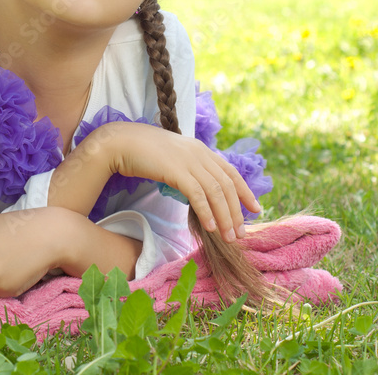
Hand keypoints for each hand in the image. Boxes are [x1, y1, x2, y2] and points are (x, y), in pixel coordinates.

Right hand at [96, 122, 259, 243]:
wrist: (122, 142)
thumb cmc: (144, 153)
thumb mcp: (174, 158)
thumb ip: (190, 169)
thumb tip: (199, 191)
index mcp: (201, 150)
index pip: (230, 172)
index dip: (245, 191)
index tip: (255, 208)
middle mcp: (200, 153)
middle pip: (227, 186)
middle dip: (236, 211)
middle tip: (241, 233)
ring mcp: (189, 161)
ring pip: (216, 192)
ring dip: (224, 217)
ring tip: (228, 236)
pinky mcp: (176, 171)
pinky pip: (197, 194)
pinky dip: (206, 211)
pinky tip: (210, 227)